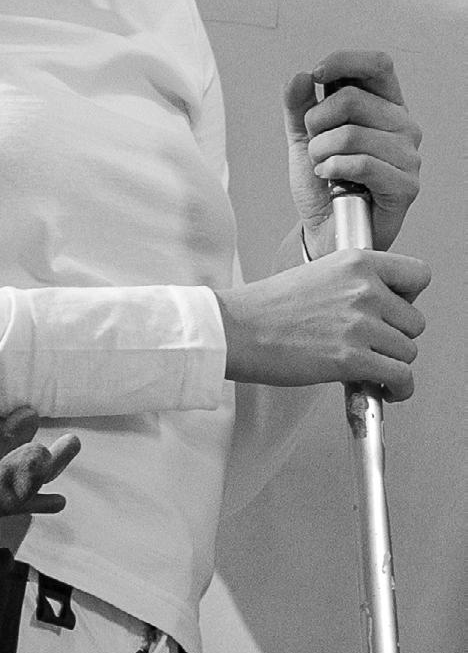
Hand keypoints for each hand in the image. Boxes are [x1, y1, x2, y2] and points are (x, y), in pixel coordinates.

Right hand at [216, 247, 430, 399]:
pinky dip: (398, 389)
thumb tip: (378, 308)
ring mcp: (361, 325)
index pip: (418, 274)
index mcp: (355, 263)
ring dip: (392, 364)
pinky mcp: (353, 359)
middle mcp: (364, 290)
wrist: (234, 330)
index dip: (410, 297)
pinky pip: (402, 377)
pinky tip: (383, 389)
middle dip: (396, 337)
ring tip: (370, 368)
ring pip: (408, 351)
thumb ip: (352, 284)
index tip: (396, 309)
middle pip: (415, 321)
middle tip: (373, 345)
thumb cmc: (264, 307)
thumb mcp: (316, 274)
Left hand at [285, 51, 420, 253]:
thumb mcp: (303, 137)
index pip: (376, 65)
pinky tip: (331, 177)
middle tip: (315, 144)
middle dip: (316, 121)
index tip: (315, 75)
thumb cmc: (324, 181)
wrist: (326, 227)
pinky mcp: (407, 184)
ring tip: (324, 166)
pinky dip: (334, 170)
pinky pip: (363, 164)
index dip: (343, 62)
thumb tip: (299, 77)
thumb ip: (298, 105)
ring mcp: (408, 155)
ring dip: (322, 151)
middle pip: (351, 97)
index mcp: (383, 105)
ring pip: (352, 133)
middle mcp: (402, 126)